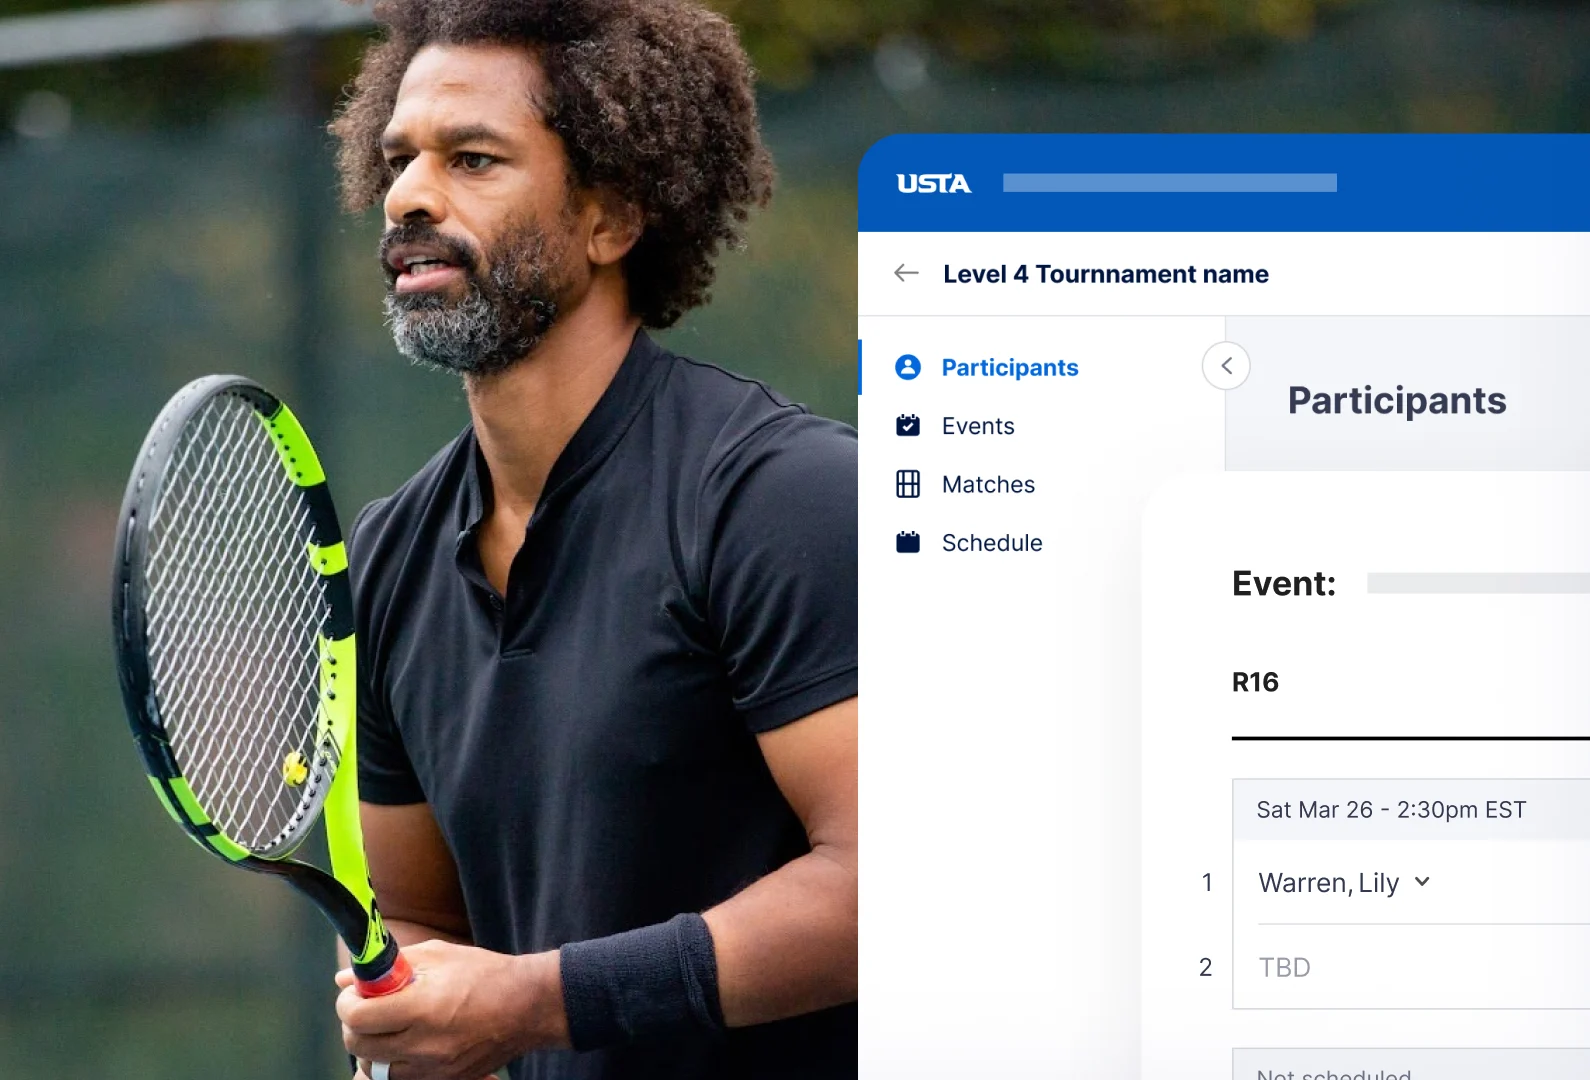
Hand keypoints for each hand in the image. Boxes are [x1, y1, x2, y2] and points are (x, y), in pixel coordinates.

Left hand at [336, 939, 568, 1079]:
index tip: (354, 993)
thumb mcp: (438, 956)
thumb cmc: (484, 974)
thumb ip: (390, 966)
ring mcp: (434, 1068)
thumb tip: (344, 978)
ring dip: (369, 1048)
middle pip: (359, 1046)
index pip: (358, 1017)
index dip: (347, 1003)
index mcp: (421, 1007)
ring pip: (374, 1070)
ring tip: (384, 1027)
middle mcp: (424, 1043)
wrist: (528, 1006)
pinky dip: (391, 1064)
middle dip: (353, 1025)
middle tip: (366, 1008)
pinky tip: (402, 1043)